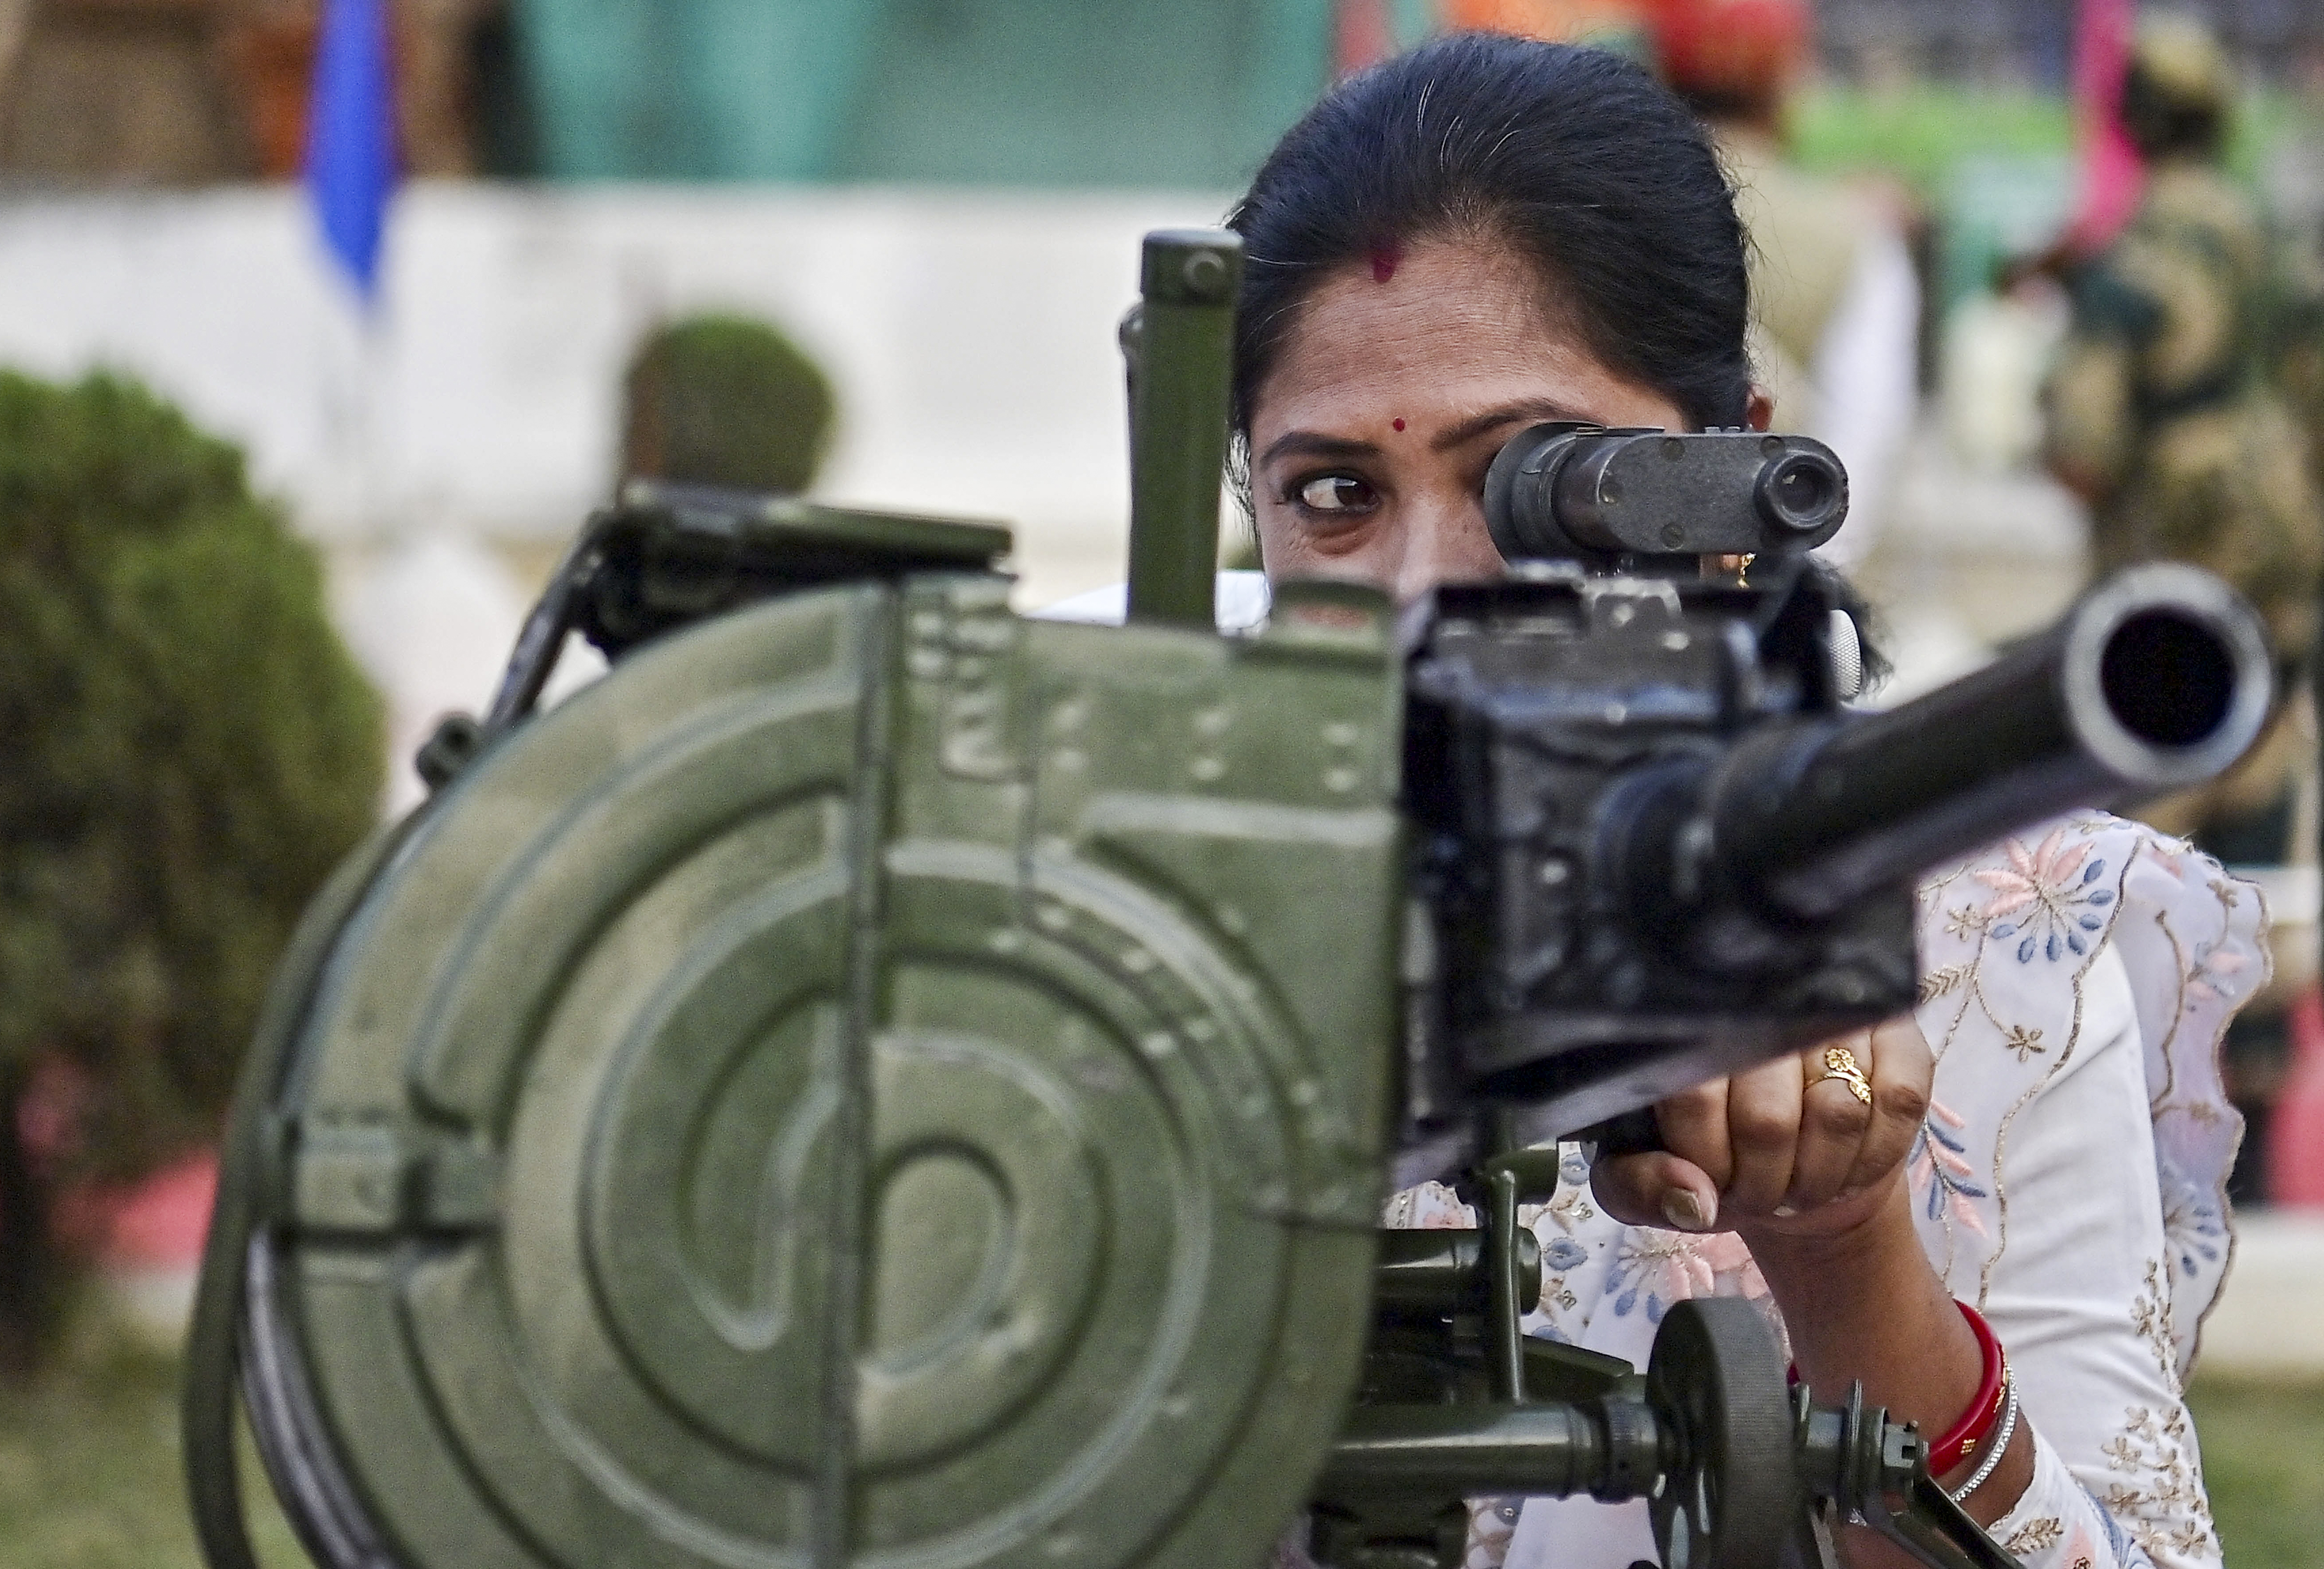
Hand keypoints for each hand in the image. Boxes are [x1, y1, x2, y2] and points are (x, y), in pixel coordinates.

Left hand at [1593, 1015, 1933, 1241]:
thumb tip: (1693, 1199)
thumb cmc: (1709, 1156)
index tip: (1715, 1187)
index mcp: (1684, 1029)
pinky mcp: (1898, 1036)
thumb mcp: (1644, 1177)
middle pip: (1768, 1117)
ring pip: (1837, 1112)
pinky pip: (1900, 1102)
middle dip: (1765, 1183)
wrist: (1788, 1158)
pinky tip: (1849, 1169)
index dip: (1708, 1162)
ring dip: (1819, 1178)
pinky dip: (1875, 1157)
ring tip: (1800, 1187)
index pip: (1693, 1098)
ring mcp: (1836, 1015)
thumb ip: (1640, 1187)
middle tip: (1761, 1197)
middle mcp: (1759, 1003)